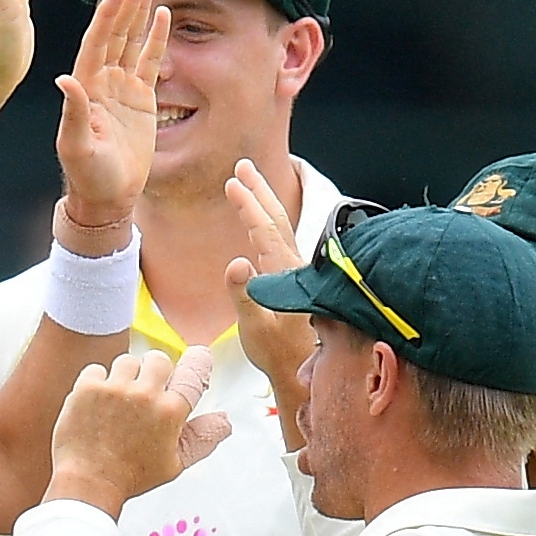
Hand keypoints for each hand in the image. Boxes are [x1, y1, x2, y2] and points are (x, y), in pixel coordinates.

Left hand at [47, 349, 229, 513]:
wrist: (88, 484)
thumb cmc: (131, 477)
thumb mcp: (175, 463)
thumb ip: (203, 438)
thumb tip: (224, 420)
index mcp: (171, 411)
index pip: (195, 367)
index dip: (196, 360)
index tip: (193, 360)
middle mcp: (145, 395)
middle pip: (158, 358)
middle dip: (153, 372)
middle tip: (143, 393)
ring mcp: (115, 390)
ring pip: (127, 361)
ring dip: (124, 377)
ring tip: (117, 404)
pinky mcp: (87, 389)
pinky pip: (96, 369)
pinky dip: (96, 383)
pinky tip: (96, 406)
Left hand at [50, 0, 167, 234]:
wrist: (106, 197)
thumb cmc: (86, 175)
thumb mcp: (76, 146)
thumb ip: (74, 113)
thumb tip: (64, 79)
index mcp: (85, 87)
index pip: (97, 42)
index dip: (107, 16)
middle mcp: (102, 81)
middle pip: (117, 32)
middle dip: (127, 1)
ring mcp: (122, 87)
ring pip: (133, 40)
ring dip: (141, 10)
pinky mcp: (142, 98)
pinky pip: (150, 61)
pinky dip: (156, 37)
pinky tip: (162, 15)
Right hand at [219, 162, 318, 407]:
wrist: (303, 370)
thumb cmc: (277, 353)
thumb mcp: (255, 327)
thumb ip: (244, 294)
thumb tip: (235, 261)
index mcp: (283, 271)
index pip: (263, 228)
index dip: (248, 204)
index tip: (232, 182)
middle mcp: (293, 265)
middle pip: (276, 218)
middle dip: (258, 190)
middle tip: (242, 166)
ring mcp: (296, 270)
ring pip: (280, 226)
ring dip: (263, 202)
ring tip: (248, 185)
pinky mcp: (295, 279)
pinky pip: (280, 239)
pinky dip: (267, 222)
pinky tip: (261, 225)